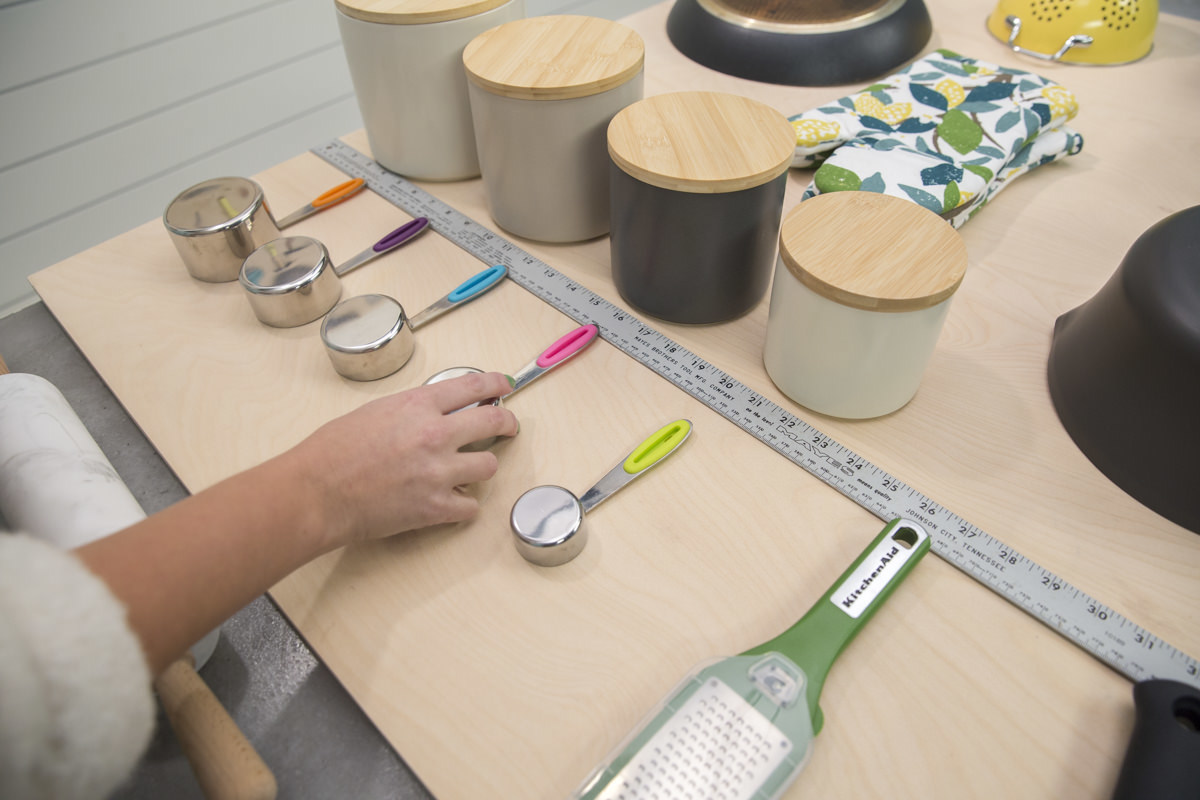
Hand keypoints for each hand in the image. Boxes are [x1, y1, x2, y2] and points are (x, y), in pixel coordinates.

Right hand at [284, 370, 517, 549]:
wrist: (316, 492)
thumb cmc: (331, 452)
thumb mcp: (374, 412)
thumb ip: (411, 410)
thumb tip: (434, 413)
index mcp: (417, 405)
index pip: (472, 385)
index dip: (495, 383)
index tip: (504, 385)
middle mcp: (435, 435)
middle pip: (493, 421)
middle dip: (506, 423)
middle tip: (508, 427)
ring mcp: (438, 472)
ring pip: (489, 466)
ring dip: (480, 468)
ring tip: (465, 471)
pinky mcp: (435, 507)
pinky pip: (472, 506)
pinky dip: (463, 505)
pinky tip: (450, 501)